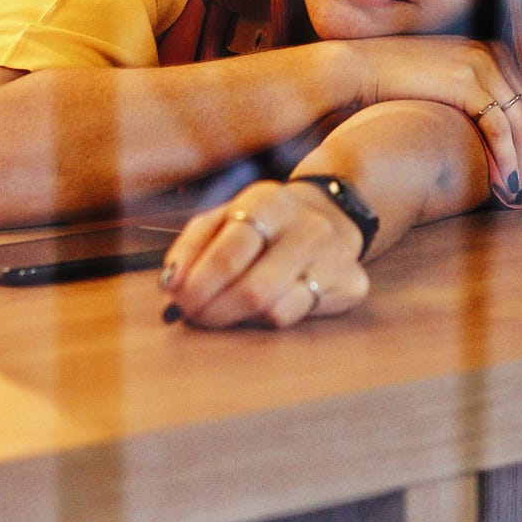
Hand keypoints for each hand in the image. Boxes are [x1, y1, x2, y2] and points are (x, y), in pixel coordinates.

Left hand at [159, 179, 369, 328]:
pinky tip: (258, 309)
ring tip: (222, 313)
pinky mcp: (351, 283)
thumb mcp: (226, 216)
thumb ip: (192, 245)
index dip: (198, 285)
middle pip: (252, 289)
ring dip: (237, 320)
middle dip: (213, 311)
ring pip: (276, 309)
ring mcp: (334, 255)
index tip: (177, 302)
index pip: (228, 252)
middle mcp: (307, 226)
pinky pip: (299, 316)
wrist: (331, 211)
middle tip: (193, 318)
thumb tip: (170, 284)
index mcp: (269, 201)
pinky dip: (268, 320)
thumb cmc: (265, 221)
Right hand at [345, 36, 521, 201]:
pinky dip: (505, 158)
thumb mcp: (443, 82)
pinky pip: (499, 129)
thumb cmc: (395, 82)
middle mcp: (493, 54)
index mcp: (492, 51)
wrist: (358, 69)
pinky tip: (502, 181)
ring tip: (521, 189)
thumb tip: (494, 132)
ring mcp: (481, 66)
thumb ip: (472, 97)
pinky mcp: (466, 84)